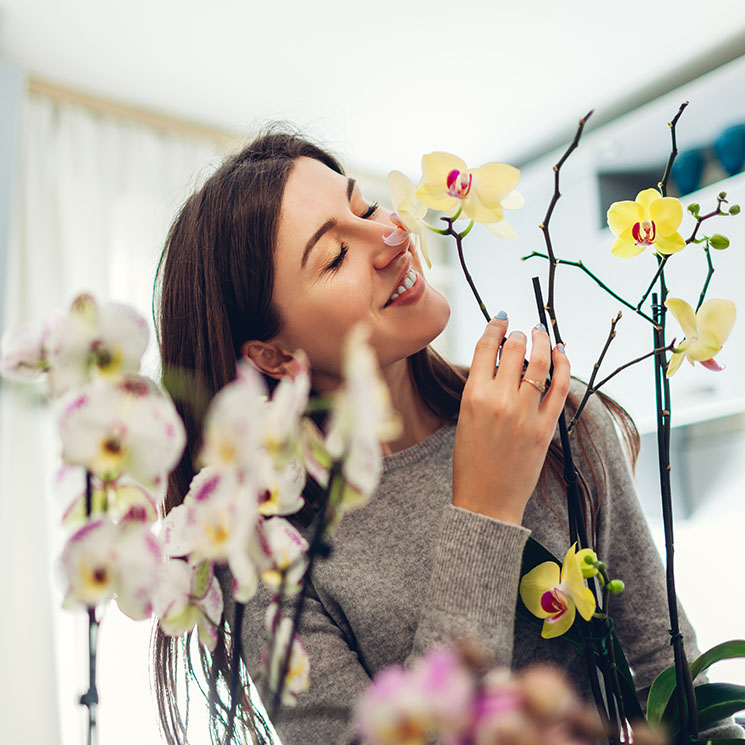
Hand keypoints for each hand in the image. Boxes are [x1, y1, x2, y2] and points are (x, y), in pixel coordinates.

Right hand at [452, 316, 569, 524]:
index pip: (485, 347)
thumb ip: (481, 388)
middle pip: (513, 348)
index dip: (495, 326)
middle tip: (520, 332)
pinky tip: (561, 352)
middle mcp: (499, 400)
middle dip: (518, 333)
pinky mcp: (545, 427)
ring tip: (541, 333)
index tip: (501, 319)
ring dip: (541, 341)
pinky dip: (563, 364)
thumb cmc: (471, 461)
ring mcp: (525, 413)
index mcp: (472, 396)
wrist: (486, 500)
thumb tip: (500, 358)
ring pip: (539, 362)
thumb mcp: (465, 417)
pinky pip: (560, 386)